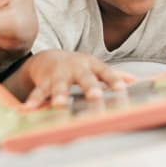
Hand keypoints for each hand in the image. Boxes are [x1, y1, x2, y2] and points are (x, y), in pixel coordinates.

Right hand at [7, 50, 134, 108]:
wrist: (49, 57)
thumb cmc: (78, 66)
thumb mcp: (95, 67)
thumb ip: (114, 74)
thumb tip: (136, 81)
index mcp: (91, 65)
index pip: (105, 72)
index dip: (114, 79)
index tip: (122, 88)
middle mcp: (76, 68)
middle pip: (84, 77)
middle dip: (89, 86)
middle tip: (95, 96)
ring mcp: (59, 74)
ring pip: (59, 85)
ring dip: (59, 95)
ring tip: (59, 105)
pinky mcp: (44, 81)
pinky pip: (39, 91)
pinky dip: (34, 100)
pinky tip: (29, 109)